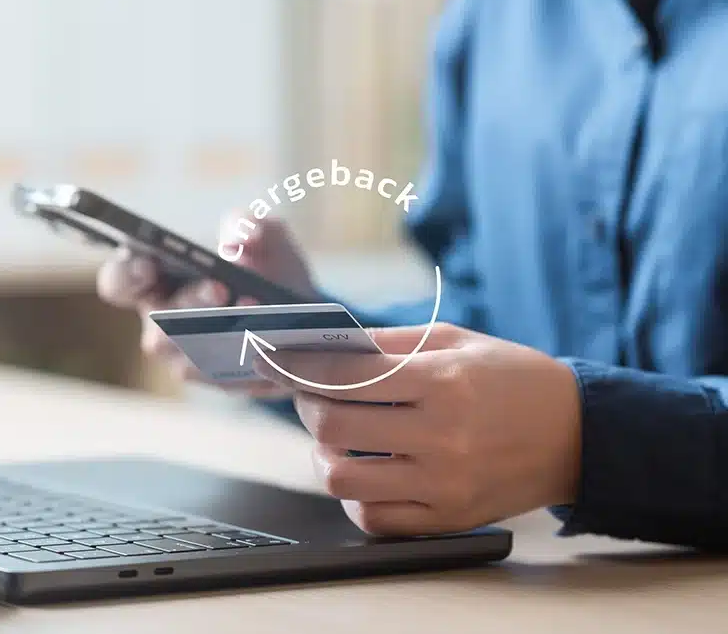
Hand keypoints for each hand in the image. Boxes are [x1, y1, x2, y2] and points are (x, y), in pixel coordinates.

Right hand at [97, 214, 317, 397]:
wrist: (300, 311)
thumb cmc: (264, 266)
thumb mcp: (261, 234)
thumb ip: (247, 224)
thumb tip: (238, 239)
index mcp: (154, 279)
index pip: (118, 281)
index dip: (126, 275)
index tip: (149, 265)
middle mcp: (159, 322)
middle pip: (157, 321)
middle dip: (189, 302)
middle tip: (220, 287)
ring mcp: (183, 355)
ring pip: (186, 354)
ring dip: (218, 335)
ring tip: (253, 312)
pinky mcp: (214, 378)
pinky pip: (220, 376)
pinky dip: (243, 357)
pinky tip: (268, 339)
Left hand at [254, 323, 581, 534]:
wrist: (577, 434)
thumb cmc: (512, 379)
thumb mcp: (456, 341)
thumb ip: (389, 342)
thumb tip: (326, 344)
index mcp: (443, 381)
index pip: (345, 375)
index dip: (301, 367)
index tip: (281, 360)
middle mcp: (441, 435)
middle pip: (332, 426)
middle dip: (306, 405)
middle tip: (309, 395)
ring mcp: (443, 482)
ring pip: (342, 477)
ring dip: (322, 454)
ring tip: (332, 438)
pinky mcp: (448, 518)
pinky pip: (374, 519)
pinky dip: (354, 497)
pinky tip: (361, 473)